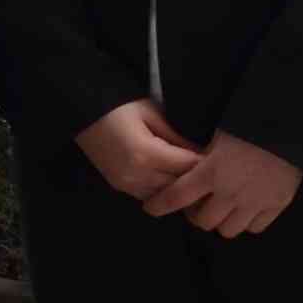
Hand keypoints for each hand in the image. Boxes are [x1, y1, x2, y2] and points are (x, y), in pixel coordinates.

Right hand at [76, 98, 206, 208]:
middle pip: (177, 186)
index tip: (218, 158)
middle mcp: (137, 175)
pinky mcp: (119, 187)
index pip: (187, 167)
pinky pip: (148, 195)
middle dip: (194, 179)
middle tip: (210, 170)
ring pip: (163, 196)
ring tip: (191, 176)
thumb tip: (201, 151)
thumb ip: (176, 135)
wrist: (83, 112)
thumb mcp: (152, 112)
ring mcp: (126, 184)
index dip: (205, 163)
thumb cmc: (120, 105)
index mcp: (146, 155)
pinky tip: (170, 178)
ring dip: (177, 187)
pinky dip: (161, 190)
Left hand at [143, 129, 302, 237]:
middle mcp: (229, 193)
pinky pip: (255, 227)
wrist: (291, 124)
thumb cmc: (250, 121)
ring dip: (221, 221)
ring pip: (227, 230)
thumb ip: (201, 152)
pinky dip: (248, 221)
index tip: (151, 208)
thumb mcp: (218, 132)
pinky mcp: (275, 205)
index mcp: (210, 172)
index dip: (159, 205)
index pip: (176, 197)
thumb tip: (184, 161)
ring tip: (223, 208)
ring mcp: (253, 202)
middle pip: (202, 221)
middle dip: (196, 214)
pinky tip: (247, 208)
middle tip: (197, 205)